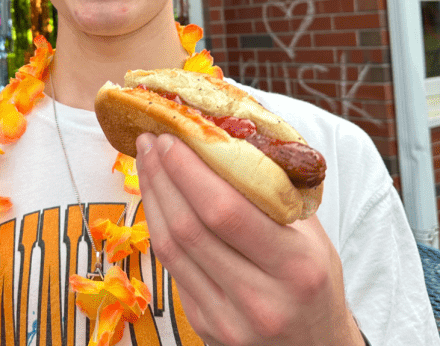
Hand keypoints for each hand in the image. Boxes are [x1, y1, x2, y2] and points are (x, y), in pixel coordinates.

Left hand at [135, 133, 363, 345]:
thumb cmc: (314, 281)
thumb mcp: (312, 236)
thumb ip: (274, 191)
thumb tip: (231, 134)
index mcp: (295, 266)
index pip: (226, 210)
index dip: (189, 170)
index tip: (173, 137)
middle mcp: (260, 299)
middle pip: (189, 227)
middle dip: (162, 175)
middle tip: (151, 140)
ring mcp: (227, 319)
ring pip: (170, 247)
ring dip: (151, 196)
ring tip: (146, 161)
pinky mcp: (203, 326)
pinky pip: (170, 266)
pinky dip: (158, 224)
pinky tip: (156, 197)